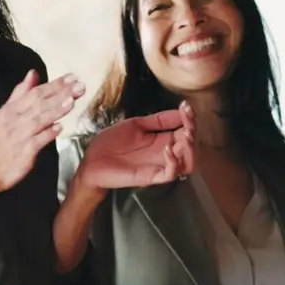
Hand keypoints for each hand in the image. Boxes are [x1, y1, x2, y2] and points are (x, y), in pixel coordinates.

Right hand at [0, 71, 82, 190]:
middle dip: (61, 93)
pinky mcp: (24, 153)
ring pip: (39, 120)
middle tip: (79, 86)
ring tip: (72, 101)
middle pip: (39, 103)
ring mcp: (19, 136)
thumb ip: (20, 93)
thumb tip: (33, 73)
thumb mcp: (5, 112)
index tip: (72, 77)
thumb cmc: (0, 141)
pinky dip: (48, 134)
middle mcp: (14, 120)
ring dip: (56, 110)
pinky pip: (38, 141)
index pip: (35, 93)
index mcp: (10, 109)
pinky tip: (60, 128)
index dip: (54, 84)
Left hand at [74, 104, 195, 190]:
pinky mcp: (150, 177)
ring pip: (187, 163)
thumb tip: (180, 110)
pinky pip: (170, 174)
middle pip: (190, 147)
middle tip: (188, 121)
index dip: (189, 119)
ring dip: (190, 148)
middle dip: (192, 131)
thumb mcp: (137, 125)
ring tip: (185, 134)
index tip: (187, 107)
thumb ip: (158, 120)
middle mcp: (164, 154)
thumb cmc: (111, 143)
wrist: (92, 161)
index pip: (184, 131)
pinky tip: (166, 148)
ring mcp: (158, 166)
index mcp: (161, 140)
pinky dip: (174, 162)